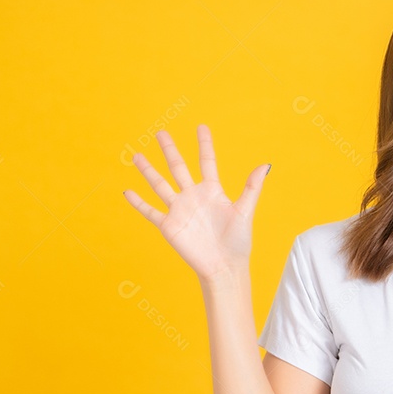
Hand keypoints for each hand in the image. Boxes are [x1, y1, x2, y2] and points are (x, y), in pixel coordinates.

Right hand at [122, 124, 269, 280]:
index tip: (201, 127)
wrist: (224, 266)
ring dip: (148, 171)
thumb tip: (265, 165)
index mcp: (212, 191)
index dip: (204, 144)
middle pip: (178, 168)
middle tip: (161, 132)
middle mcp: (193, 197)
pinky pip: (150, 211)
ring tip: (137, 155)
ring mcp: (179, 210)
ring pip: (160, 185)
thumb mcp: (245, 211)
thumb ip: (251, 188)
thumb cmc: (237, 241)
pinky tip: (127, 191)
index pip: (207, 162)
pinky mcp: (169, 225)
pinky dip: (138, 202)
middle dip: (170, 150)